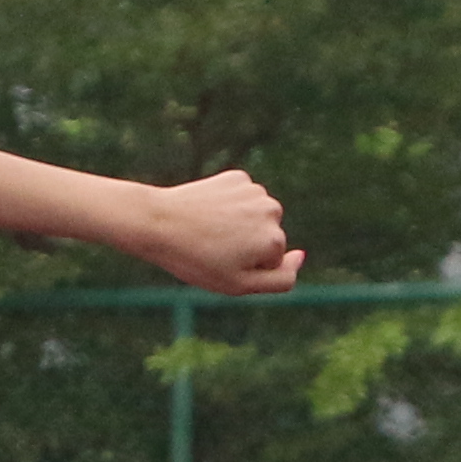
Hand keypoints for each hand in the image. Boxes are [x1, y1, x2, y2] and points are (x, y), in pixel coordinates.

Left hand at [121, 168, 301, 297]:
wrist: (158, 222)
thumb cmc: (196, 260)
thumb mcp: (238, 284)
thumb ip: (280, 278)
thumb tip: (302, 255)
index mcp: (275, 240)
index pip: (272, 263)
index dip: (246, 268)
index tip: (221, 263)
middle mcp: (272, 210)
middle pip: (267, 237)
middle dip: (246, 245)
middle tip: (212, 248)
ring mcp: (255, 190)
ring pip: (255, 217)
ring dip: (238, 225)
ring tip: (208, 230)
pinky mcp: (237, 177)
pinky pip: (242, 199)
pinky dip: (228, 206)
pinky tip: (207, 211)